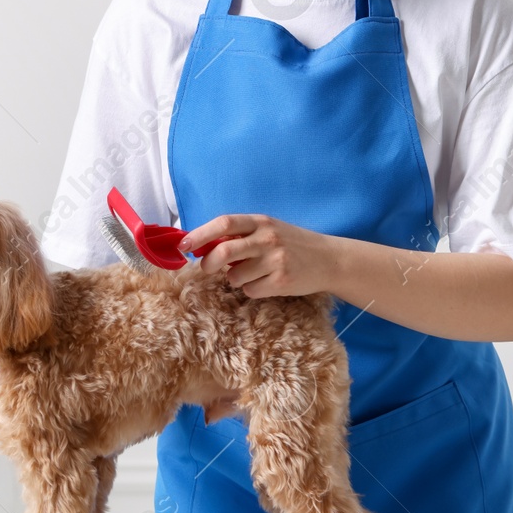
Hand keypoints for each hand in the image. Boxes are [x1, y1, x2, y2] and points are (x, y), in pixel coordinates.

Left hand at [179, 214, 337, 297]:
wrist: (328, 259)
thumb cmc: (293, 244)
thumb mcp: (269, 230)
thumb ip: (241, 235)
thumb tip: (204, 246)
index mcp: (261, 221)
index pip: (224, 224)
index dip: (200, 234)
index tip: (183, 245)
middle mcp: (268, 238)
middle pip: (224, 251)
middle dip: (208, 264)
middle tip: (206, 269)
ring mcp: (275, 260)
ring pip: (235, 276)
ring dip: (236, 279)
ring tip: (253, 274)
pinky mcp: (282, 280)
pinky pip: (251, 290)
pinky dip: (252, 289)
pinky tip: (267, 282)